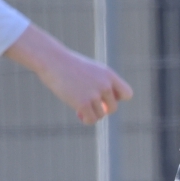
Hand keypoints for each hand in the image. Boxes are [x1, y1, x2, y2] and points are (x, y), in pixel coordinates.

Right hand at [4, 25, 131, 124]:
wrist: (52, 60)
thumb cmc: (69, 65)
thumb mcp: (91, 70)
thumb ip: (102, 84)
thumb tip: (105, 107)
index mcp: (109, 75)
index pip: (127, 94)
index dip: (117, 99)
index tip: (105, 97)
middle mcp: (105, 85)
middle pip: (113, 107)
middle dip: (103, 109)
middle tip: (90, 105)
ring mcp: (94, 94)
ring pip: (101, 114)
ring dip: (91, 114)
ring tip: (80, 106)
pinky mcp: (83, 103)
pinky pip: (91, 119)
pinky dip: (86, 120)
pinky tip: (78, 114)